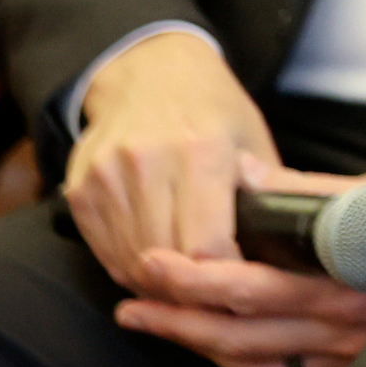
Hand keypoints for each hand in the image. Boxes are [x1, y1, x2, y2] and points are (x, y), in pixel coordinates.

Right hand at [64, 28, 275, 289]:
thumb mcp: (254, 140)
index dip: (227, 278)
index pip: (207, 248)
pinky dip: (130, 269)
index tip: (243, 286)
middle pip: (167, 262)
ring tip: (190, 286)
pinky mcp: (79, 190)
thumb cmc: (213, 108)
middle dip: (196, 291)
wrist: (148, 68)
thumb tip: (287, 252)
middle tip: (219, 298)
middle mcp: (146, 163)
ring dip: (161, 286)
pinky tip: (156, 265)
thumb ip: (268, 194)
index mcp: (201, 151)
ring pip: (131, 264)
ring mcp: (105, 177)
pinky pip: (104, 253)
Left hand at [111, 155, 365, 366]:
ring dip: (204, 350)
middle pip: (240, 340)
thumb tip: (244, 178)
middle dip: (176, 325)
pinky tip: (230, 352)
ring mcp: (363, 354)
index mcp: (352, 278)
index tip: (149, 266)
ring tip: (162, 329)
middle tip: (129, 309)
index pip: (249, 291)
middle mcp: (353, 327)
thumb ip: (311, 193)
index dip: (190, 283)